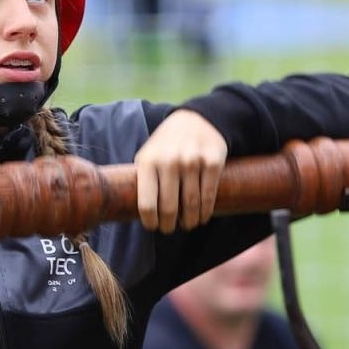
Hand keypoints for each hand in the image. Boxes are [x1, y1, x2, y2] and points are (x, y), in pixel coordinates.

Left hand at [133, 109, 226, 232]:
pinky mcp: (213, 162)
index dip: (150, 221)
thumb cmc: (166, 145)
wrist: (196, 120)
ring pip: (191, 204)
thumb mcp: (147, 155)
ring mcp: (192, 161)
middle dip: (169, 224)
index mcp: (148, 162)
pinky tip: (202, 217)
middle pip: (169, 207)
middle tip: (169, 229)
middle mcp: (169, 161)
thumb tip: (135, 213)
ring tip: (187, 224)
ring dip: (190, 221)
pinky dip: (206, 211)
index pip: (146, 203)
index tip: (153, 227)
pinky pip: (209, 195)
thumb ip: (142, 179)